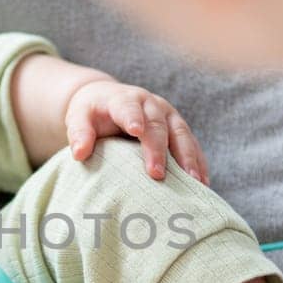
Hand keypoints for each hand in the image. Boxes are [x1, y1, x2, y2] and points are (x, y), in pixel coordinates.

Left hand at [66, 79, 207, 183]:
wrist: (108, 100)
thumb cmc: (92, 113)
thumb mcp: (78, 117)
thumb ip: (78, 132)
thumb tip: (79, 153)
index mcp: (124, 99)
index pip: (128, 107)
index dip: (133, 118)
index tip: (136, 131)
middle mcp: (150, 104)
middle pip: (158, 126)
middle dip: (159, 150)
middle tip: (157, 174)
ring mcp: (168, 115)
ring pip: (182, 134)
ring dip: (188, 158)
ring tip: (193, 181)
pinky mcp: (178, 128)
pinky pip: (192, 145)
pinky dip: (198, 163)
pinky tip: (203, 183)